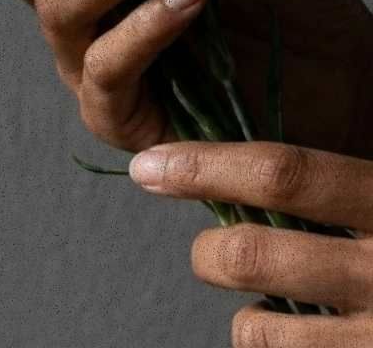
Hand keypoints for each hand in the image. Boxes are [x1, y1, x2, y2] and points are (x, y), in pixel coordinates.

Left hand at [129, 141, 372, 342]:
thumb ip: (346, 181)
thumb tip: (249, 165)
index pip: (285, 174)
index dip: (205, 166)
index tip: (148, 165)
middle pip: (253, 257)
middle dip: (209, 253)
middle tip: (208, 253)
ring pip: (261, 332)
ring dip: (244, 319)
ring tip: (266, 309)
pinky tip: (302, 341)